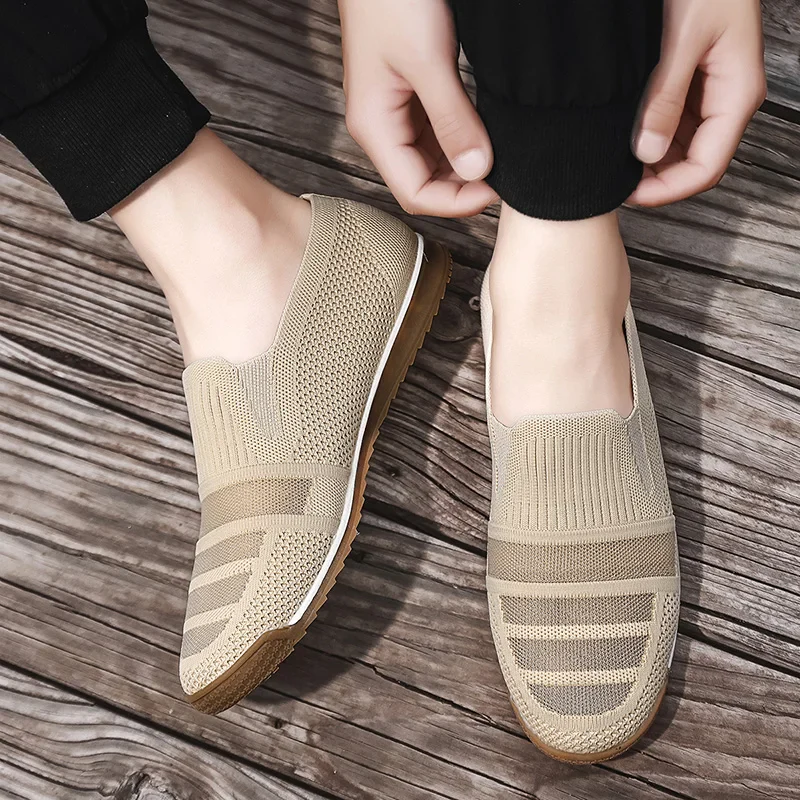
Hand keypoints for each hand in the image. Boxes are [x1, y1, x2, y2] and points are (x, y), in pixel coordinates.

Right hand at [338, 0, 496, 216]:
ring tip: (499, 155)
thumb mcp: (428, 61)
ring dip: (464, 166)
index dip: (455, 202)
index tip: (496, 188)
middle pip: (422, 182)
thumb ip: (453, 121)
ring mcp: (393, 111)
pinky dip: (460, 139)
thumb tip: (478, 171)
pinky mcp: (408, 94)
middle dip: (462, 187)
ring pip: (431, 160)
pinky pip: (435, 133)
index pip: (414, 192)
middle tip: (505, 174)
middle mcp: (380, 126)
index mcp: (374, 127)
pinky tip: (484, 132)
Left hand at [630, 0, 765, 205]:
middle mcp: (728, 99)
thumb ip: (665, 98)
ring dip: (651, 161)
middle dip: (656, 179)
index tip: (629, 195)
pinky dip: (650, 136)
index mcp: (737, 95)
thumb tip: (647, 152)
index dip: (668, 190)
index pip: (706, 168)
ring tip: (614, 162)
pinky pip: (675, 124)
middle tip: (614, 181)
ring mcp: (712, 93)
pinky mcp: (695, 83)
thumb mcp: (682, 39)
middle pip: (694, 163)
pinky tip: (623, 137)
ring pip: (682, 147)